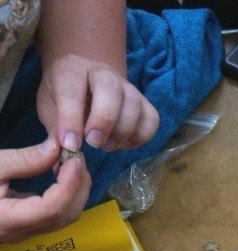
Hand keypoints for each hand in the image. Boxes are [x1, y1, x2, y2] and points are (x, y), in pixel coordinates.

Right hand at [0, 138, 91, 242]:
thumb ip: (24, 160)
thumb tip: (56, 148)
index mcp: (8, 220)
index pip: (53, 208)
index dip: (70, 183)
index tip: (75, 158)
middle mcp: (21, 231)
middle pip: (66, 215)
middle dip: (79, 186)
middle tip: (76, 156)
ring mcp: (25, 231)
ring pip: (65, 217)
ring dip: (75, 190)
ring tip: (70, 162)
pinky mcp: (27, 225)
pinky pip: (56, 214)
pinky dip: (66, 195)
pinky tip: (60, 174)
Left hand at [37, 55, 158, 152]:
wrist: (85, 82)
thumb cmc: (63, 97)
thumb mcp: (48, 108)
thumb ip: (55, 129)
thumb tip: (62, 156)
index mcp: (71, 71)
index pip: (72, 92)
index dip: (71, 121)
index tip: (71, 145)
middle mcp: (102, 73)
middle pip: (111, 92)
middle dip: (103, 122)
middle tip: (94, 144)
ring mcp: (127, 86)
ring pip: (134, 107)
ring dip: (122, 133)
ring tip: (107, 146)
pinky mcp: (144, 102)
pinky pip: (151, 119)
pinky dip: (141, 137)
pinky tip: (124, 144)